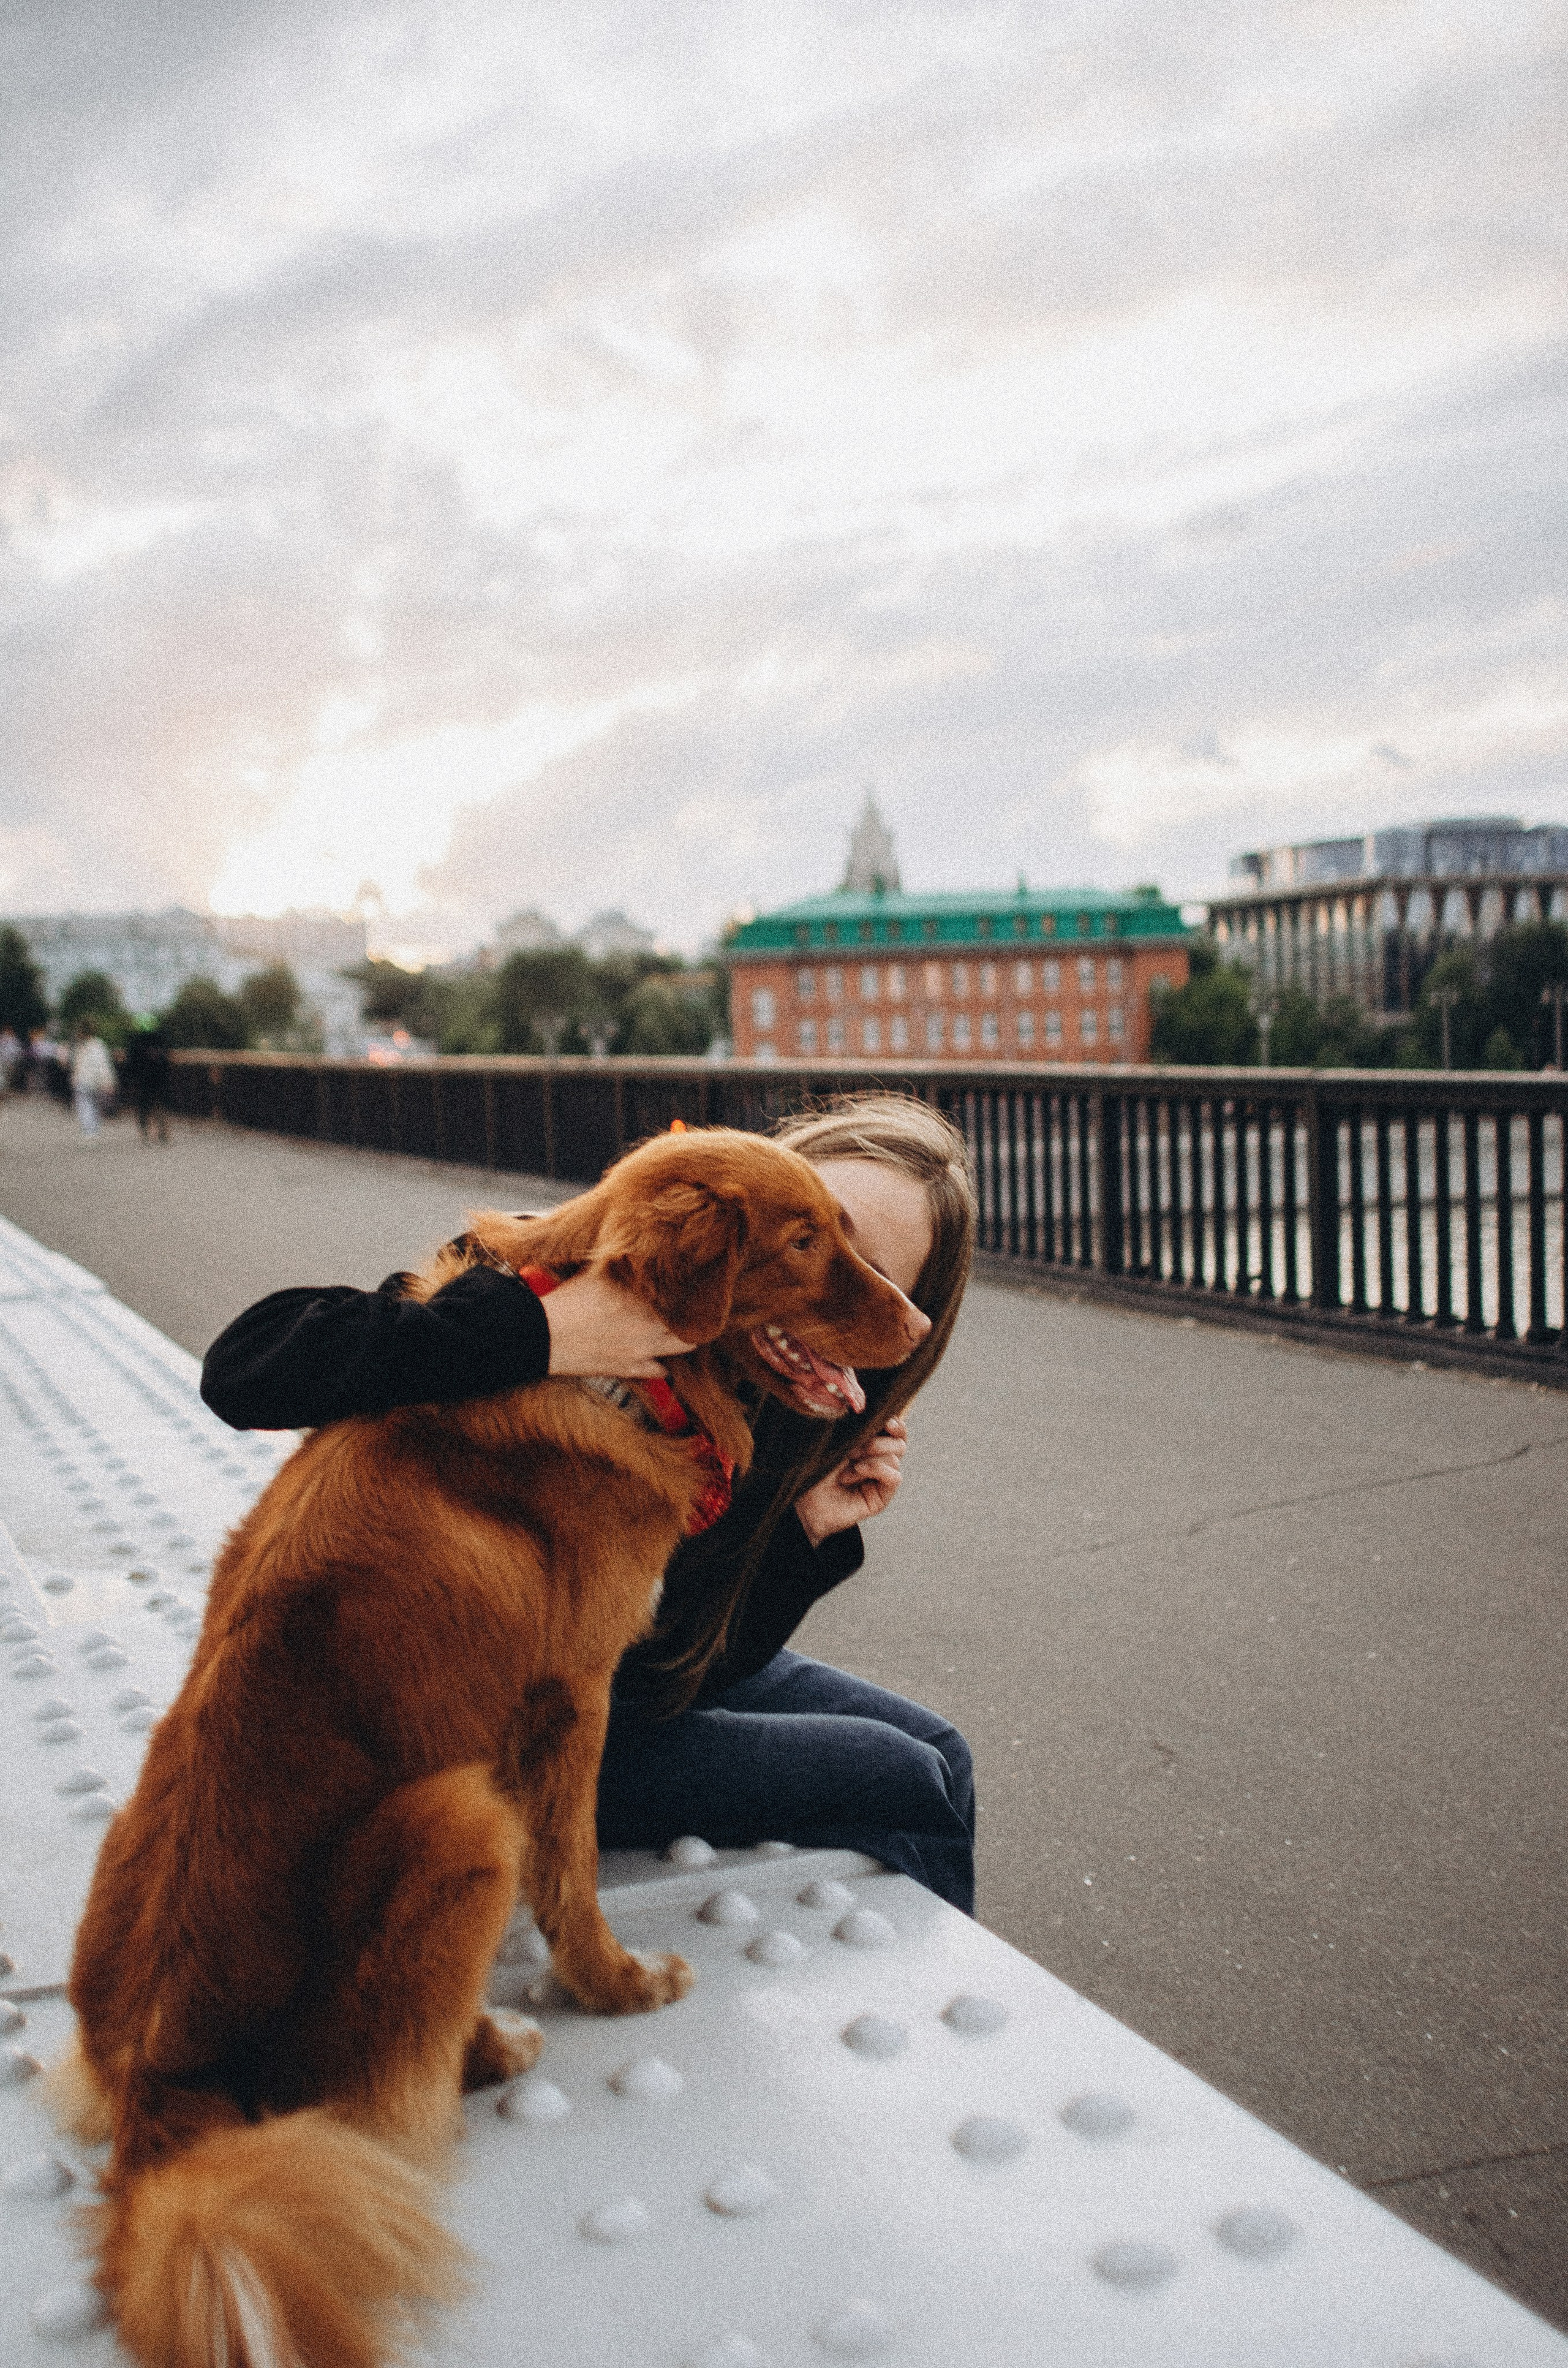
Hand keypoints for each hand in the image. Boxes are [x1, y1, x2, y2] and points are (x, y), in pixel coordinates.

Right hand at [541, 1268, 692, 1377]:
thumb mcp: (595, 1273)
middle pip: (688, 1320)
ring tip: (681, 1330)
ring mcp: (641, 1349)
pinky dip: (663, 1366)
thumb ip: (620, 1266)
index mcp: (642, 1299)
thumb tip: (634, 1251)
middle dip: (691, 1313)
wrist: (544, 1335)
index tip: (689, 1285)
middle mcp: (649, 1325)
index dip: (687, 1289)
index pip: (681, 1293)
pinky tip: (662, 1359)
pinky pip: (658, 1372)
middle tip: (690, 1307)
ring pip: (681, 1346)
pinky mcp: (628, 1368)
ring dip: (683, 1338)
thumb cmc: (567, 1302)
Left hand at [794, 1415, 907, 1546]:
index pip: (896, 1430)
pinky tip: (858, 1469)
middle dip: (877, 1441)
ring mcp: (881, 1479)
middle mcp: (879, 1460)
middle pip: (900, 1443)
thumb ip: (858, 1428)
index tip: (887, 1420)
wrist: (807, 1499)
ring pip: (895, 1457)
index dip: (895, 1424)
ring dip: (871, 1456)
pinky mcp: (882, 1496)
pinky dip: (878, 1469)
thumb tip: (877, 1413)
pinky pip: (895, 1477)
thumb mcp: (837, 1441)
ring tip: (848, 1461)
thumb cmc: (817, 1466)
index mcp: (871, 1443)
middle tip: (853, 1448)